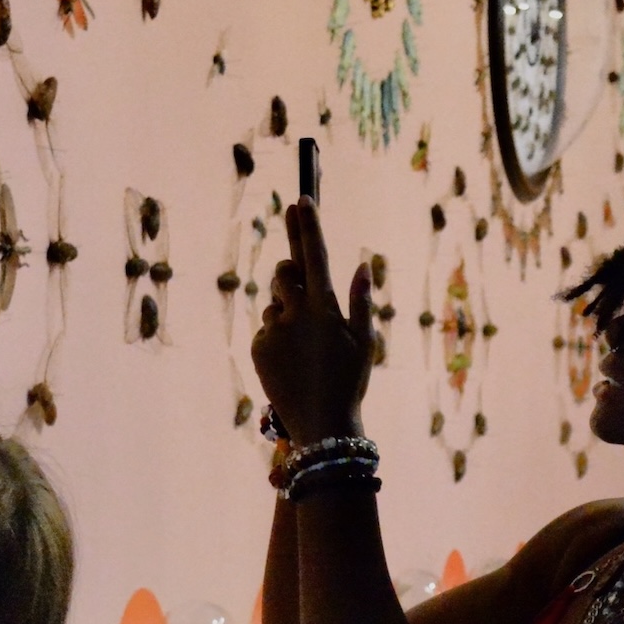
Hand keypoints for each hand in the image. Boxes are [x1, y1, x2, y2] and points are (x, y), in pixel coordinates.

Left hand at [251, 199, 373, 445]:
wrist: (321, 424)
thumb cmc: (350, 381)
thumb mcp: (365, 341)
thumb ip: (361, 300)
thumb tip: (362, 265)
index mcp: (325, 307)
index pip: (314, 254)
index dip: (307, 225)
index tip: (301, 199)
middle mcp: (296, 313)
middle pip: (285, 272)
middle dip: (290, 270)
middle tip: (301, 285)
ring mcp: (274, 330)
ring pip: (274, 303)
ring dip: (285, 310)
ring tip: (304, 344)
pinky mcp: (259, 348)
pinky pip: (266, 329)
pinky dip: (276, 337)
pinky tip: (292, 361)